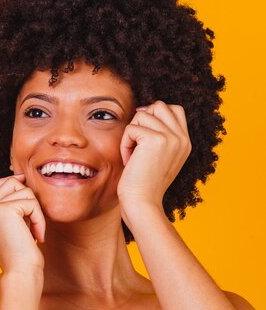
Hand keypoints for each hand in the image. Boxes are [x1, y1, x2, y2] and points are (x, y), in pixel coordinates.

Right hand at [0, 173, 45, 274]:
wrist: (20, 274)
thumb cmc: (21, 256)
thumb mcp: (12, 227)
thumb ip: (12, 207)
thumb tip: (20, 179)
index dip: (6, 181)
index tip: (23, 183)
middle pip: (9, 182)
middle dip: (27, 197)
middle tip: (33, 220)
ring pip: (23, 190)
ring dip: (36, 210)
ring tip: (35, 230)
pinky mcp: (4, 210)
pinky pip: (31, 202)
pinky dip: (39, 218)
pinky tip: (37, 235)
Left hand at [118, 101, 191, 226]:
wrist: (143, 203)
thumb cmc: (144, 183)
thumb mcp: (159, 157)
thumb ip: (160, 135)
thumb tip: (144, 109)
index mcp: (185, 142)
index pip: (174, 109)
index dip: (154, 115)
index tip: (142, 135)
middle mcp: (181, 138)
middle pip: (158, 106)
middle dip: (141, 120)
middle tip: (136, 142)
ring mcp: (171, 138)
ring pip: (142, 115)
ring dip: (131, 134)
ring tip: (133, 154)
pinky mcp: (155, 140)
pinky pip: (131, 128)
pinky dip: (124, 143)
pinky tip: (129, 160)